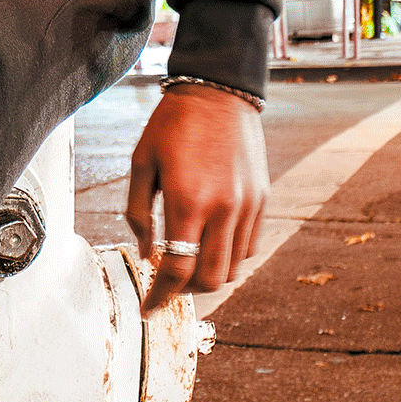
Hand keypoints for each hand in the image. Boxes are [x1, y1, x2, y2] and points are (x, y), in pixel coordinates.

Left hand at [125, 84, 268, 313]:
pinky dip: (230, 257)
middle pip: (211, 279)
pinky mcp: (262, 199)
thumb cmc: (171, 125)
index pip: (177, 269)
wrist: (218, 92)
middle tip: (168, 283)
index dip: (161, 296)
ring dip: (209, 276)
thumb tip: (147, 254)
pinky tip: (210, 244)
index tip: (149, 309)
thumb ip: (138, 213)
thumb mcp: (141, 164)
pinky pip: (250, 246)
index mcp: (186, 200)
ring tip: (188, 264)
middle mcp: (223, 208)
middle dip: (186, 291)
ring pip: (234, 267)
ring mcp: (247, 206)